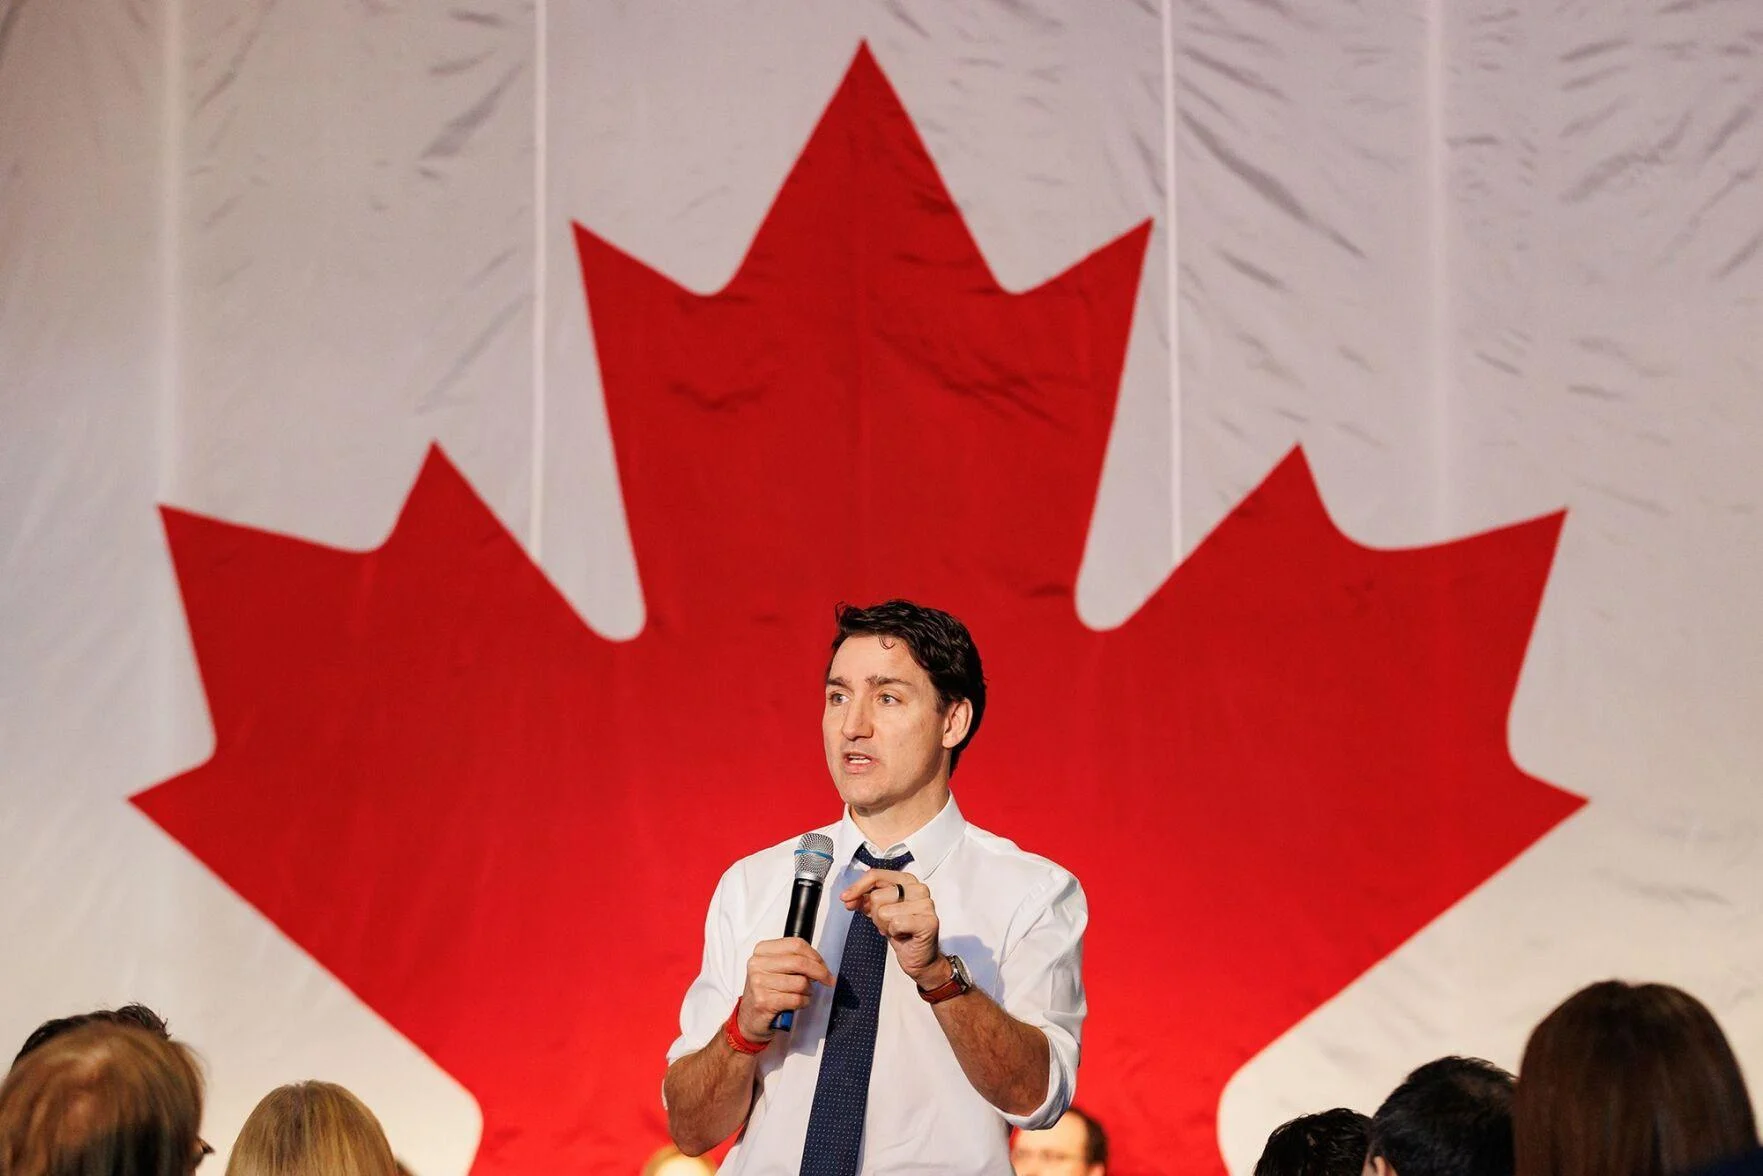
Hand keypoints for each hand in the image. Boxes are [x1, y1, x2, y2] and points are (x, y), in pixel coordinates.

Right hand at [738, 937, 833, 1042]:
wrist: (749, 1018)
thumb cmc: (766, 991)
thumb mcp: (775, 968)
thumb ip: (793, 960)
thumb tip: (820, 964)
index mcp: (762, 951)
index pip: (796, 945)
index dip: (815, 955)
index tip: (823, 965)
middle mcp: (758, 964)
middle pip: (800, 962)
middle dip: (820, 972)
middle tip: (828, 979)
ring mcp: (759, 983)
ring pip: (800, 983)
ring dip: (808, 991)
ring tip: (802, 994)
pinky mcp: (764, 1001)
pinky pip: (796, 999)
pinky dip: (803, 1002)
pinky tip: (798, 1002)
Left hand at [841, 869, 942, 983]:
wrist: (918, 956)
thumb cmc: (902, 931)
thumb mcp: (878, 912)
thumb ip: (864, 900)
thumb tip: (848, 898)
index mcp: (906, 880)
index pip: (876, 875)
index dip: (858, 887)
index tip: (845, 898)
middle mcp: (918, 888)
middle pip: (877, 896)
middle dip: (876, 915)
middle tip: (889, 923)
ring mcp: (926, 904)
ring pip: (884, 911)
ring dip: (885, 925)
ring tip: (897, 930)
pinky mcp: (928, 922)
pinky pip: (896, 923)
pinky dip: (894, 932)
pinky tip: (903, 934)